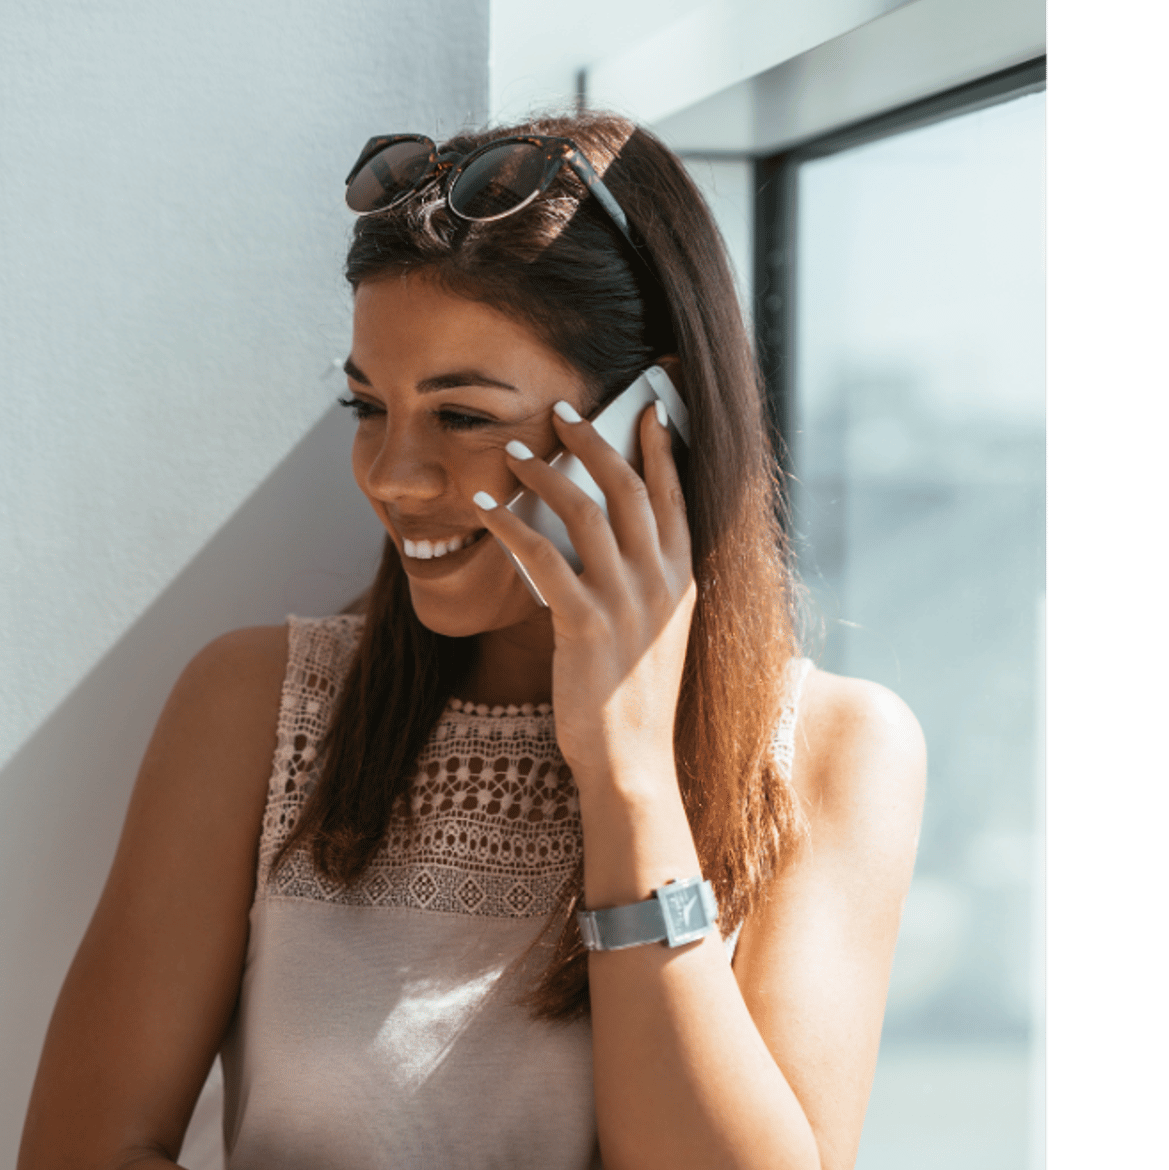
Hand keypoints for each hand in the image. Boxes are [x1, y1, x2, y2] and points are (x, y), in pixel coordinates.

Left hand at [471, 397, 693, 800]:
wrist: (631, 761)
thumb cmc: (635, 696)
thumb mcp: (659, 630)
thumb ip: (648, 581)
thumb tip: (612, 536)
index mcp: (683, 579)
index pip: (675, 496)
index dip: (661, 449)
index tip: (649, 408)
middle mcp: (661, 582)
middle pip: (628, 489)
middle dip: (594, 440)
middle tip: (562, 410)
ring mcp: (626, 602)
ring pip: (585, 512)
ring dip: (545, 473)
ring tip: (513, 452)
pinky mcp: (585, 624)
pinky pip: (543, 557)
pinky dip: (511, 525)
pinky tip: (485, 509)